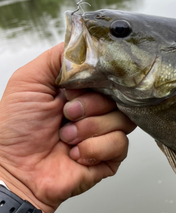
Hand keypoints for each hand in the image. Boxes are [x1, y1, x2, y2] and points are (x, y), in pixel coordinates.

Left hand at [0, 43, 135, 212]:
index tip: (75, 89)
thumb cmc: (16, 129)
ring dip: (90, 129)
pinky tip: (75, 154)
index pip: (109, 76)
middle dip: (90, 106)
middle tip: (67, 114)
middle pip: (120, 97)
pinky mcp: (109, 158)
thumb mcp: (29, 80)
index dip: (99, 80)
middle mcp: (95, 110)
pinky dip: (93, 148)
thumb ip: (58, 57)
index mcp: (81, 91)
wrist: (15, 170)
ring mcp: (104, 134)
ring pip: (123, 121)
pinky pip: (120, 145)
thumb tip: (86, 42)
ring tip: (67, 137)